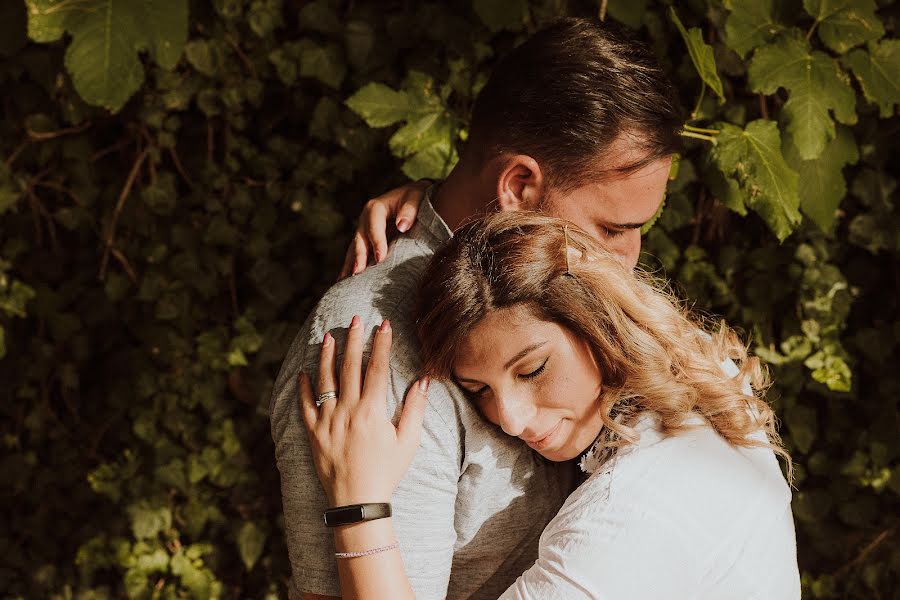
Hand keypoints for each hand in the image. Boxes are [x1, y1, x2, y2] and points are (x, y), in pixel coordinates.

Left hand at [298, 316, 428, 505]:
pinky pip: (305, 405)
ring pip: (325, 380)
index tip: (384, 324)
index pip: (377, 368)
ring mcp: (328, 421)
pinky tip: (305, 372)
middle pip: (350, 367)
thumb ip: (415, 409)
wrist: (357, 502)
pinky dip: (304, 388)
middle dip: (354, 340)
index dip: (381, 344)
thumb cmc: (387, 472)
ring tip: (328, 337)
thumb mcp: (408, 441)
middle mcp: (347, 411)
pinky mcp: (313, 433)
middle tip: (355, 319)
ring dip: (326, 356)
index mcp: (372, 411)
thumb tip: (423, 380)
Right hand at [338, 180, 428, 279]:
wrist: (413, 197)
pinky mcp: (365, 240)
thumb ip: (410, 209)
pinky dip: (349, 267)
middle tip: (358, 273)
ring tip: (344, 282)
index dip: (376, 242)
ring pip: (354, 249)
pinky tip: (343, 281)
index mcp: (375, 207)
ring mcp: (363, 230)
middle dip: (359, 256)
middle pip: (360, 239)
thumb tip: (402, 225)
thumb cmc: (416, 197)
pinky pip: (355, 254)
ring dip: (350, 264)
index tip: (380, 258)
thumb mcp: (416, 197)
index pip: (374, 226)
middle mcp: (365, 219)